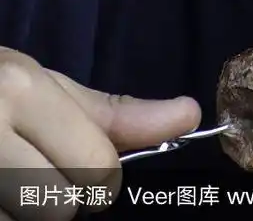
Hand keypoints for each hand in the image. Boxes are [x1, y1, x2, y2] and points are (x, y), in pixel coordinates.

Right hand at [0, 47, 199, 218]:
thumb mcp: (45, 88)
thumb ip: (114, 114)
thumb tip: (189, 116)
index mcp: (20, 92)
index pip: (97, 167)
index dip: (99, 174)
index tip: (77, 159)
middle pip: (61, 208)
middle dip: (58, 197)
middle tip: (32, 168)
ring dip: (22, 213)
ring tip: (5, 177)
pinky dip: (2, 216)